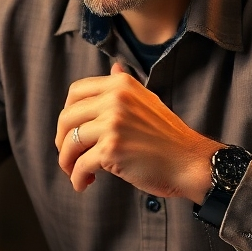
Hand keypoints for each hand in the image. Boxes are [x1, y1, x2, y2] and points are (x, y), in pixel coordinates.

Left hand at [55, 63, 218, 201]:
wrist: (189, 162)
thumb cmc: (168, 137)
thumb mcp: (148, 101)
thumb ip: (125, 86)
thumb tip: (114, 67)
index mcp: (121, 85)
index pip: (76, 91)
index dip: (67, 112)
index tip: (71, 130)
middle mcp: (115, 100)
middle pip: (66, 117)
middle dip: (61, 140)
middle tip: (68, 155)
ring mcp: (113, 124)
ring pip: (69, 142)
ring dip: (67, 162)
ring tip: (75, 172)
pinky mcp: (112, 150)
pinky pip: (80, 165)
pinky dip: (77, 178)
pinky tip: (84, 183)